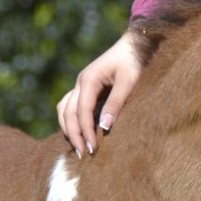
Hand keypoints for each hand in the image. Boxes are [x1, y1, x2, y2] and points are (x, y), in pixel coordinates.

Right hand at [57, 31, 141, 156]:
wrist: (136, 45)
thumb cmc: (135, 62)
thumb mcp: (129, 82)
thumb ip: (116, 103)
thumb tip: (104, 127)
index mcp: (89, 80)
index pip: (81, 111)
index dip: (85, 131)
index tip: (92, 149)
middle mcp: (80, 82)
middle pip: (68, 113)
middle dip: (74, 135)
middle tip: (83, 155)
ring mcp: (81, 85)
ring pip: (65, 110)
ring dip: (68, 128)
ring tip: (78, 147)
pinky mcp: (86, 88)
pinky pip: (71, 106)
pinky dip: (71, 120)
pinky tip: (78, 133)